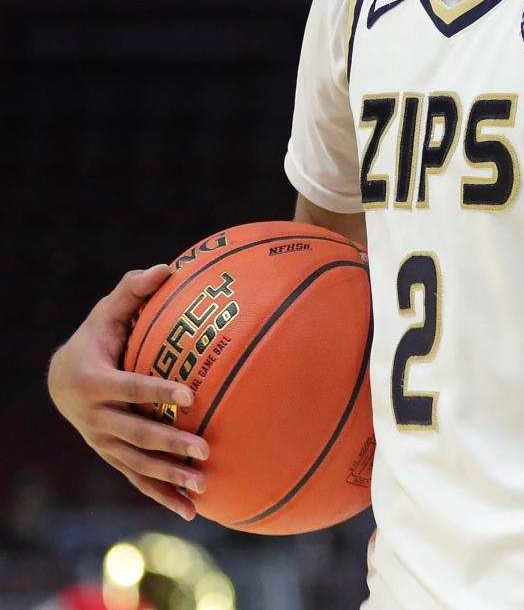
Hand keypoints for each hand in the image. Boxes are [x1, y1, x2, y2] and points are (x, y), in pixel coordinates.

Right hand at [47, 264, 209, 520]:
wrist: (63, 380)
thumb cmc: (98, 336)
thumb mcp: (108, 310)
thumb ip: (134, 289)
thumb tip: (167, 267)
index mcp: (95, 382)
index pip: (131, 388)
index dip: (158, 392)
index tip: (190, 395)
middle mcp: (96, 419)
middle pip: (137, 434)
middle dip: (170, 444)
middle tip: (205, 447)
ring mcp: (104, 443)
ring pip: (138, 464)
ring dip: (170, 477)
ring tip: (204, 484)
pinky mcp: (113, 458)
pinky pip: (138, 481)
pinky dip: (163, 496)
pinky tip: (193, 511)